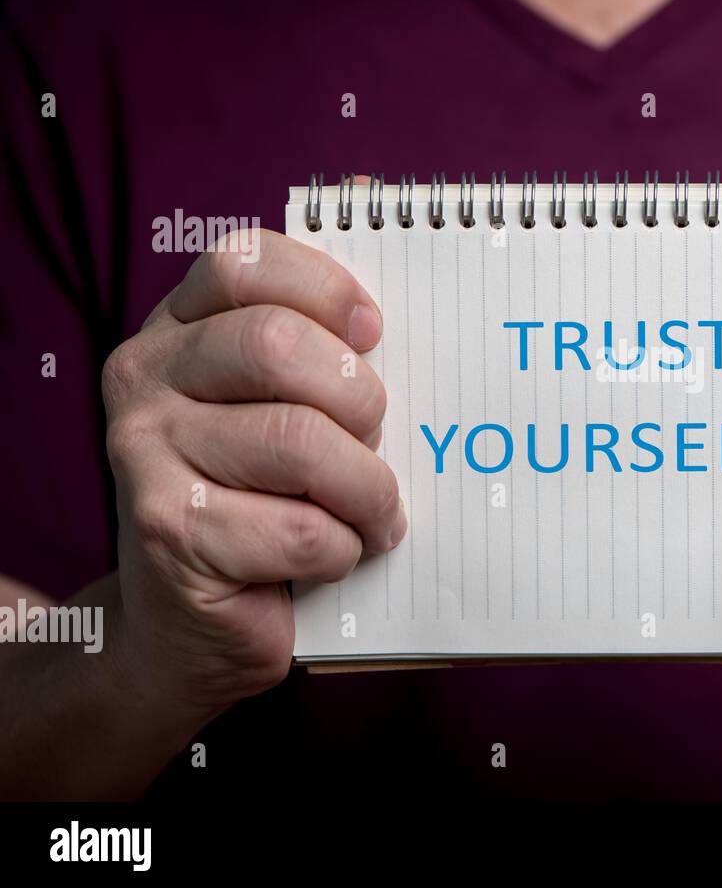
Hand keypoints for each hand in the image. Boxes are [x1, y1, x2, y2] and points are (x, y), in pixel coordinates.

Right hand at [102, 229, 404, 715]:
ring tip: (371, 514)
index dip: (325, 290)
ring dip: (365, 491)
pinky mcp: (168, 532)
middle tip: (377, 442)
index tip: (372, 334)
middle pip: (276, 345)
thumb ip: (320, 365)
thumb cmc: (266, 504)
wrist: (193, 624)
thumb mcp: (285, 414)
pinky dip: (343, 550)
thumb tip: (411, 342)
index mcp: (177, 330)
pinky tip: (332, 557)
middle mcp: (144, 378)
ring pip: (299, 443)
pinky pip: (301, 529)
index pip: (245, 263)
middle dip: (358, 400)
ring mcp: (143, 453)